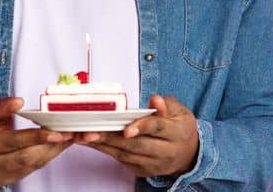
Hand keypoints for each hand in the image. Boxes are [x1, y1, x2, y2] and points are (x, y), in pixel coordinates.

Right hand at [0, 97, 72, 185]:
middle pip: (24, 158)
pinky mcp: (8, 181)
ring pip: (31, 166)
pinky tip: (57, 146)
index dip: (35, 137)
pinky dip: (47, 157)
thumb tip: (18, 101)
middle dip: (49, 146)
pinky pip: (32, 170)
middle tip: (69, 134)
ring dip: (52, 152)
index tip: (56, 131)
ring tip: (68, 137)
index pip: (12, 142)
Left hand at [76, 95, 199, 176]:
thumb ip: (166, 105)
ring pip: (127, 155)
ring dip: (103, 145)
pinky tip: (93, 143)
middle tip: (91, 131)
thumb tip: (155, 100)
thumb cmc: (178, 127)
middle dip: (112, 138)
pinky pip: (123, 161)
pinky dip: (106, 151)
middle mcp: (167, 151)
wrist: (188, 153)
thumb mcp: (178, 111)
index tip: (126, 129)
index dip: (142, 127)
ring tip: (85, 136)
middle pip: (137, 145)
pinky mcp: (144, 171)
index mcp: (177, 132)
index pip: (158, 128)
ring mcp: (155, 164)